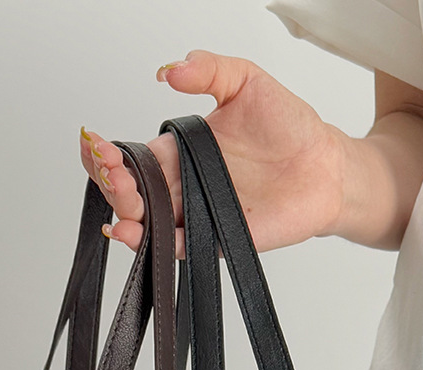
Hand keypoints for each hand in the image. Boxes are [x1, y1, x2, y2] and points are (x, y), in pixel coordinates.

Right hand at [79, 49, 352, 259]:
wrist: (325, 165)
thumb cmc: (289, 126)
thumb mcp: (245, 81)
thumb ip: (208, 70)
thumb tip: (168, 70)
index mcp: (179, 151)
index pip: (130, 156)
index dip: (105, 153)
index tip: (97, 143)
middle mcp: (181, 186)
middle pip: (129, 192)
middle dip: (111, 183)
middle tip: (112, 170)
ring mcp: (195, 215)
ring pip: (145, 223)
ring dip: (125, 213)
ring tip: (123, 198)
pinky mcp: (214, 240)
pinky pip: (175, 247)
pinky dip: (152, 243)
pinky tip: (134, 232)